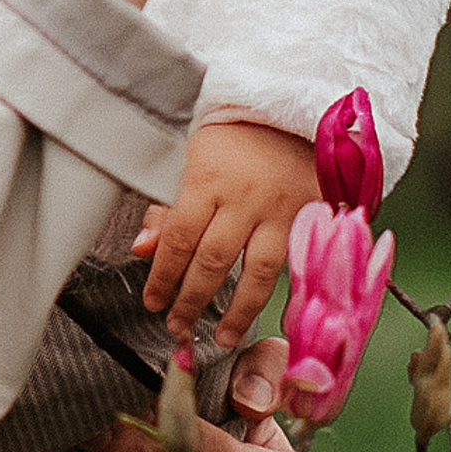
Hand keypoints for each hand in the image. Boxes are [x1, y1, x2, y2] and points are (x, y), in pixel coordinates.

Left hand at [133, 121, 319, 348]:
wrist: (291, 114)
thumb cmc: (234, 143)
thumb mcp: (191, 163)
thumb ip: (167, 210)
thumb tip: (142, 250)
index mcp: (207, 178)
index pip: (178, 237)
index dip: (163, 275)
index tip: (153, 301)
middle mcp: (244, 197)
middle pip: (214, 259)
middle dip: (192, 299)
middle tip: (177, 326)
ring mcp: (280, 210)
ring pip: (257, 271)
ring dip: (237, 311)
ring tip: (221, 337)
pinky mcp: (308, 219)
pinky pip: (289, 266)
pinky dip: (272, 294)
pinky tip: (259, 315)